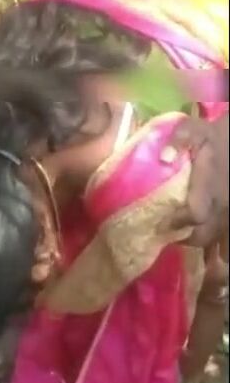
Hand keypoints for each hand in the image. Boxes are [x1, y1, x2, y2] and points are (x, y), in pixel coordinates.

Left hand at [161, 114, 227, 247]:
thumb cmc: (212, 136)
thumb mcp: (194, 130)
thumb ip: (179, 139)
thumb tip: (164, 157)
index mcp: (210, 185)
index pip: (194, 214)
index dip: (176, 222)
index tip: (159, 223)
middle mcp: (222, 203)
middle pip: (203, 235)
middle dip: (183, 238)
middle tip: (167, 233)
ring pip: (216, 240)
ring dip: (199, 243)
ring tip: (182, 238)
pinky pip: (226, 238)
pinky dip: (218, 247)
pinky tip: (210, 253)